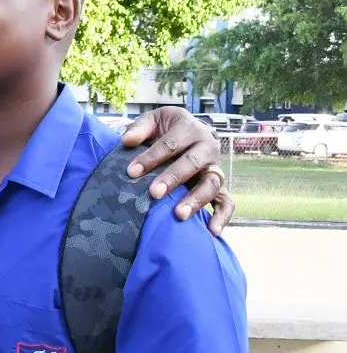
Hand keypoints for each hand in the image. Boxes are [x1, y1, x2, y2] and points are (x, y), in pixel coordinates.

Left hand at [121, 107, 233, 235]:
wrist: (187, 131)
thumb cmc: (164, 129)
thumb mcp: (153, 121)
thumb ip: (140, 129)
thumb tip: (126, 141)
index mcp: (189, 128)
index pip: (170, 144)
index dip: (151, 158)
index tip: (131, 172)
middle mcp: (207, 146)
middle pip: (192, 163)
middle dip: (172, 179)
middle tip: (154, 193)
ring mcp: (214, 167)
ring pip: (211, 184)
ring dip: (196, 200)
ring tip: (178, 215)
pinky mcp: (219, 184)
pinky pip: (227, 201)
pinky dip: (223, 216)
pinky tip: (212, 231)